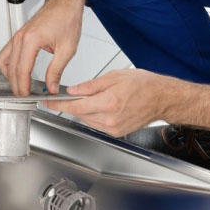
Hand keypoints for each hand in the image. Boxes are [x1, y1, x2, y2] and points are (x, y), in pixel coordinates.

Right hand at [0, 1, 82, 94]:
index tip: (26, 96)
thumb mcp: (67, 49)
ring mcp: (18, 36)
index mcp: (31, 40)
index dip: (23, 86)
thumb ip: (57, 70)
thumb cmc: (66, 18)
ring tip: (21, 85)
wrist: (64, 3)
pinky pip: (6, 53)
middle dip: (16, 84)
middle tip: (25, 95)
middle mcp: (21, 38)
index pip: (21, 70)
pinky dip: (9, 65)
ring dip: (10, 75)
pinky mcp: (19, 36)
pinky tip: (19, 72)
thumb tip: (51, 87)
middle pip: (10, 68)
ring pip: (4, 61)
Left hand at [47, 68, 173, 136]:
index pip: (75, 106)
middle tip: (72, 95)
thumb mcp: (114, 76)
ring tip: (98, 98)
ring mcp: (113, 128)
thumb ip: (90, 85)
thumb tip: (73, 90)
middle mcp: (110, 118)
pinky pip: (97, 124)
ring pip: (87, 119)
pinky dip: (95, 115)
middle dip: (73, 104)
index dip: (58, 104)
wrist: (162, 98)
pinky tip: (104, 106)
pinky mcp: (116, 132)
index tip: (47, 102)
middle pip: (79, 114)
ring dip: (85, 110)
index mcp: (108, 102)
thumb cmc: (144, 85)